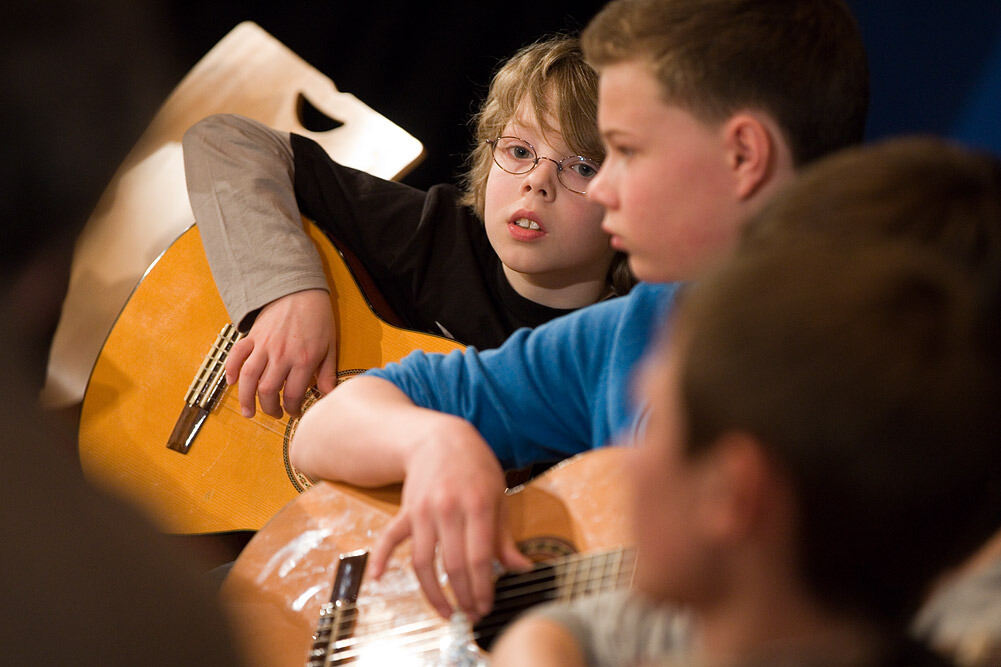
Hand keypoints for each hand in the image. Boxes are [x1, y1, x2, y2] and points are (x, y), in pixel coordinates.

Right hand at [226, 289, 336, 417]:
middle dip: (270, 408)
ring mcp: (264, 345)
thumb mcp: (330, 347)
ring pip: (249, 378)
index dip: (293, 409)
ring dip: (246, 398)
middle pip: (268, 391)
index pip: (294, 395)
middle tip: (275, 413)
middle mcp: (281, 355)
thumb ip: (328, 374)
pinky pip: (236, 355)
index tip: (294, 412)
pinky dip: (231, 369)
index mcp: (303, 360)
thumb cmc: (318, 319)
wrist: (301, 291)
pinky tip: (232, 382)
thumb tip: (329, 397)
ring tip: (248, 412)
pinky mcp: (252, 336)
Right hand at [369, 418, 531, 619]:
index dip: (482, 589)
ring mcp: (423, 511)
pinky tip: (377, 580)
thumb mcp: (498, 495)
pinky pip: (389, 538)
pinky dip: (381, 558)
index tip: (486, 607)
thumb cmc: (476, 467)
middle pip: (452, 565)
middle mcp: (448, 509)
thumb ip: (506, 537)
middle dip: (462, 597)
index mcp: (477, 505)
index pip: (479, 558)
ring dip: (432, 593)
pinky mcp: (405, 511)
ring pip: (423, 562)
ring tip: (445, 612)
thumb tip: (523, 569)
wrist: (440, 438)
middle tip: (470, 615)